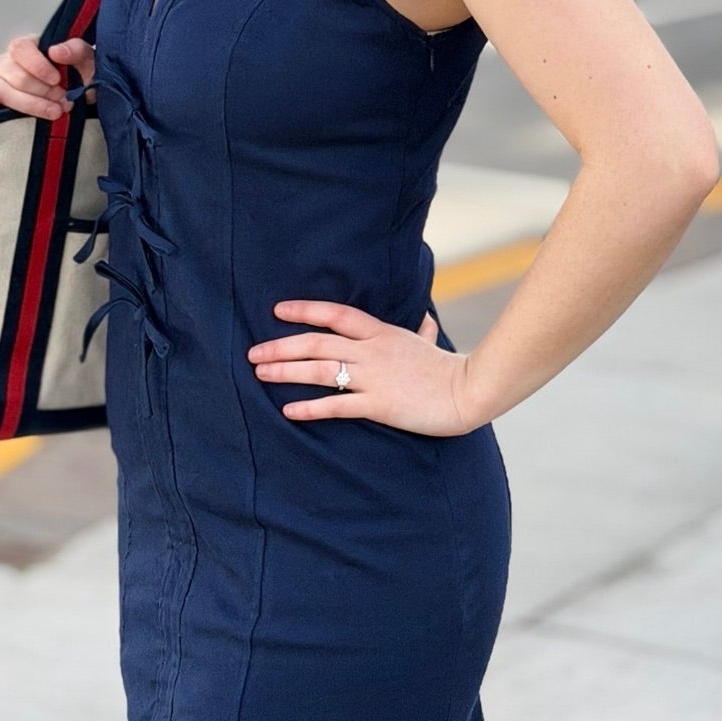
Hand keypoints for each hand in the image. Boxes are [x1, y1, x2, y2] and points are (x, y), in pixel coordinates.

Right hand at [0, 34, 95, 119]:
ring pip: (1, 88)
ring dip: (28, 103)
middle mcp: (11, 61)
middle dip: (40, 91)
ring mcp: (1, 80)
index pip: (20, 48)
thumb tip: (56, 51)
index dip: (36, 65)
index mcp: (31, 47)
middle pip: (12, 73)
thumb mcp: (87, 59)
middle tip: (62, 99)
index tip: (56, 79)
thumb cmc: (82, 76)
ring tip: (53, 111)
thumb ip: (76, 50)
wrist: (84, 98)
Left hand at [248, 299, 484, 435]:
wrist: (468, 391)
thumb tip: (425, 320)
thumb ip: (421, 331)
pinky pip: (337, 405)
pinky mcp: (379, 404)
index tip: (278, 311)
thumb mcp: (430, 343)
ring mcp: (375, 377)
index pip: (335, 314)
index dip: (305, 310)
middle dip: (281, 346)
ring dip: (286, 372)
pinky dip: (311, 408)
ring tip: (260, 374)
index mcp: (381, 332)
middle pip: (317, 343)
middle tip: (253, 353)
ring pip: (320, 371)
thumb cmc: (447, 369)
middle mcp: (372, 350)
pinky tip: (289, 411)